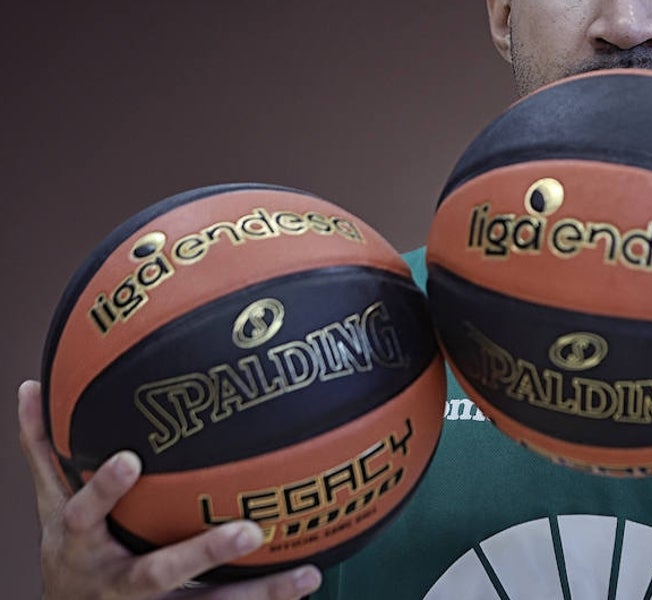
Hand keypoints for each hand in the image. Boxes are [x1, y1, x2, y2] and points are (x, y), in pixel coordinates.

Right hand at [18, 379, 321, 599]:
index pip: (87, 514)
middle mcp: (116, 584)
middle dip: (202, 555)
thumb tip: (29, 387)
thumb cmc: (72, 550)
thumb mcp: (52, 504)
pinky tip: (307, 582)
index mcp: (82, 545)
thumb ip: (44, 449)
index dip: (105, 489)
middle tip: (251, 531)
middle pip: (157, 574)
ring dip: (258, 595)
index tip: (131, 458)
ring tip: (307, 574)